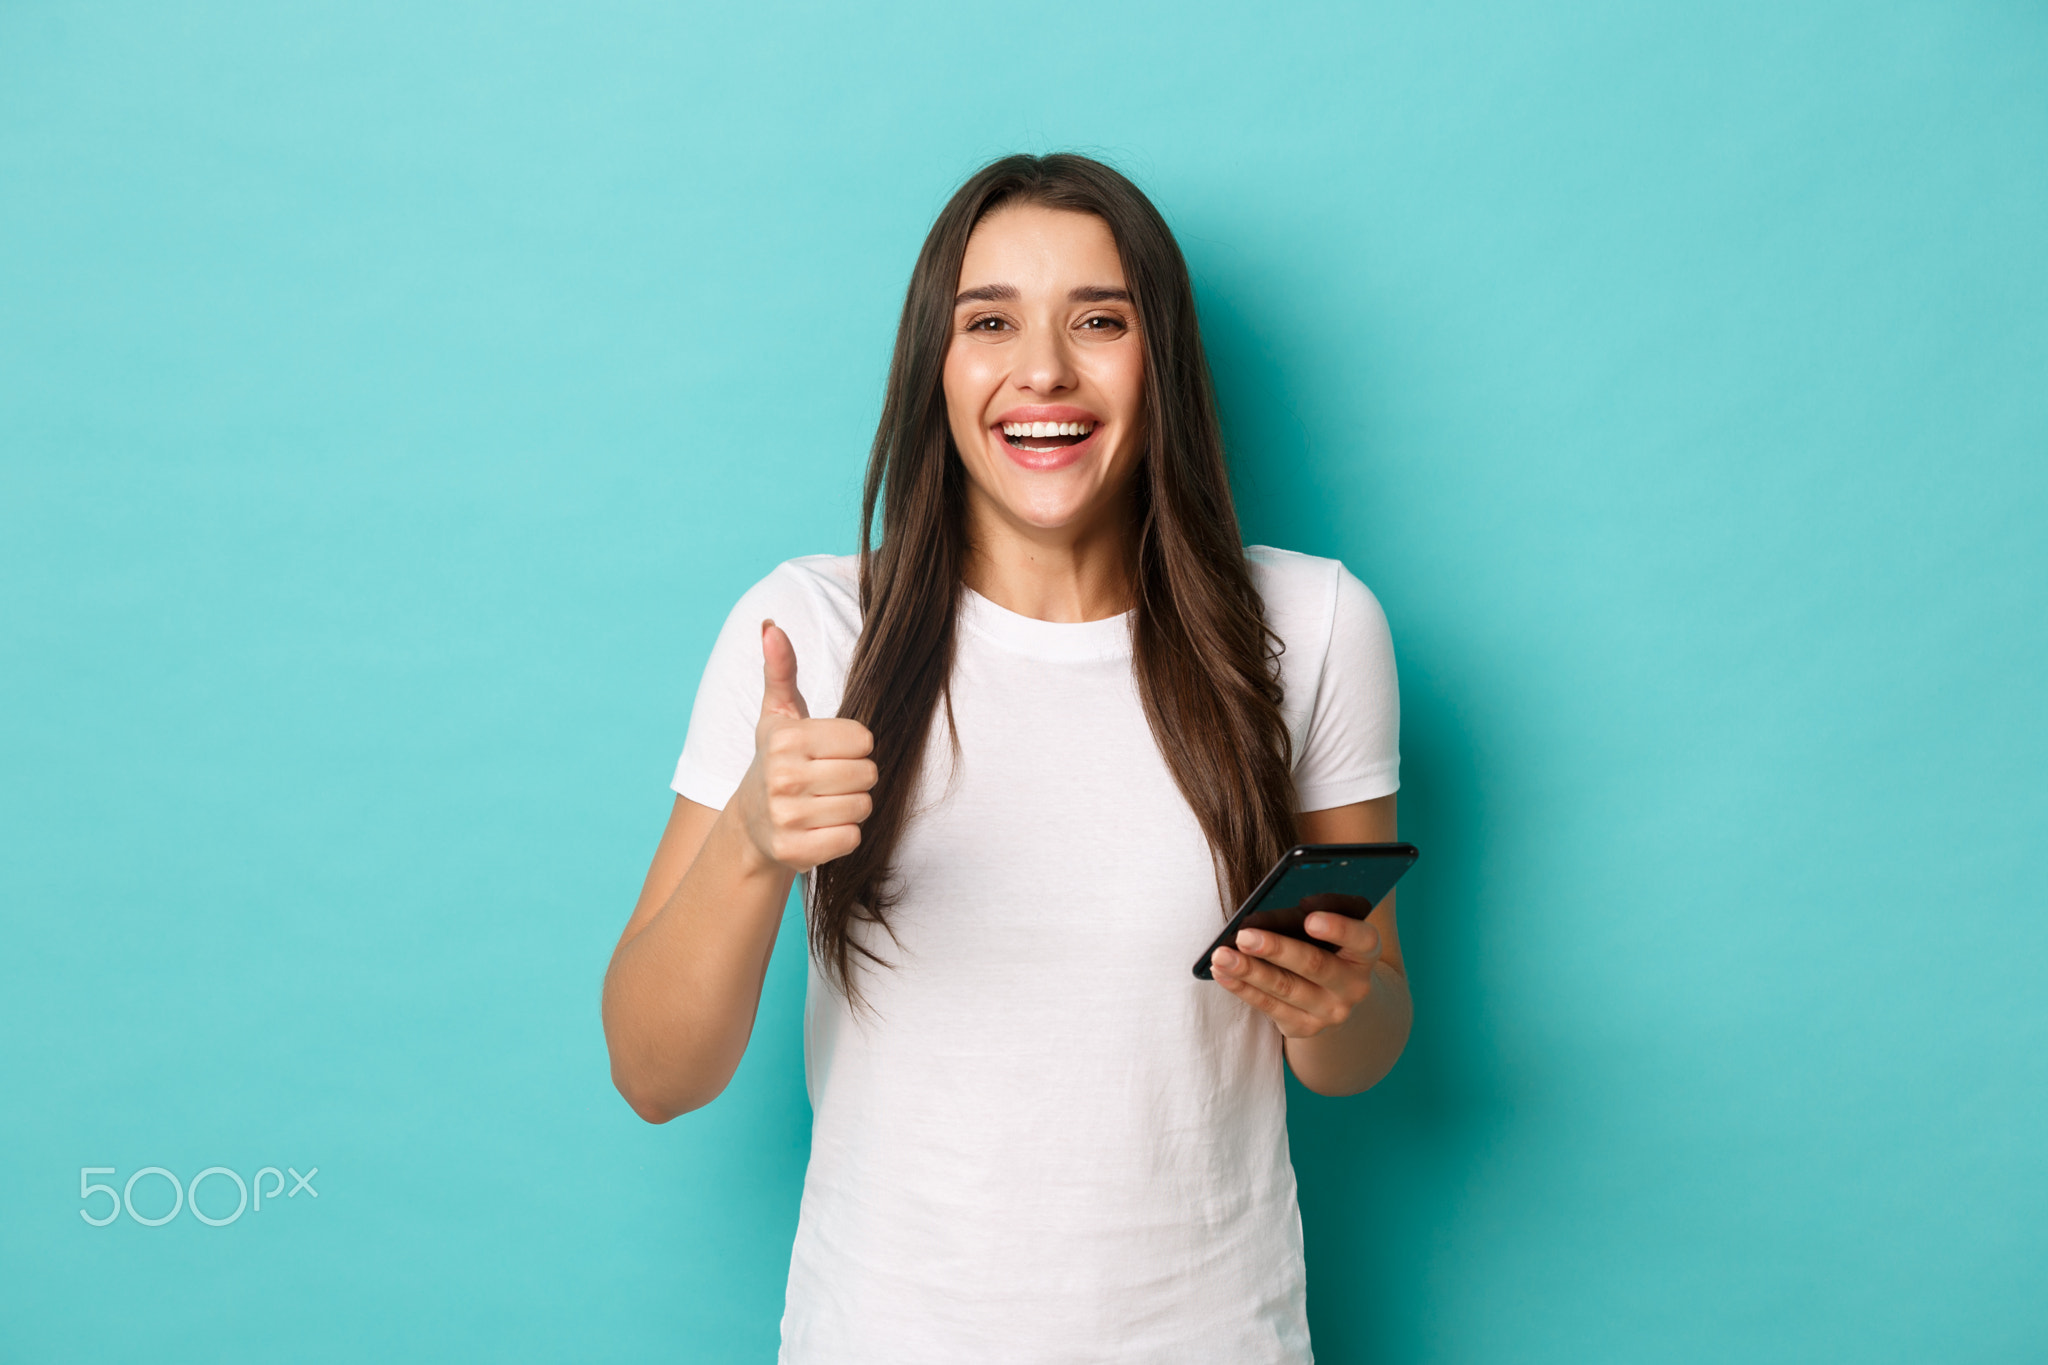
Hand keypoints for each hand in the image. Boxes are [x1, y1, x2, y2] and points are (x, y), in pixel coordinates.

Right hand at [733, 620, 876, 874]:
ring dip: (851, 806)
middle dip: (856, 777)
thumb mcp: (778, 714)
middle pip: (867, 774)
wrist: (750, 824)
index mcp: (786, 739)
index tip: (828, 752)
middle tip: (828, 780)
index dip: (853, 746)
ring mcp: (787, 818)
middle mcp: (783, 778)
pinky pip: (851, 838)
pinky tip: (820, 827)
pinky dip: (843, 835)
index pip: (863, 739)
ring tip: (823, 802)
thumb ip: (781, 669)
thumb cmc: (776, 760)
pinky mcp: (794, 851)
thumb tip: (771, 625)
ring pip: (862, 807)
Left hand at [1208, 895, 1382, 1038]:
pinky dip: (1242, 988)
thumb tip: (1278, 893)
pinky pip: (1269, 1006)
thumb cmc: (1330, 946)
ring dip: (1249, 970)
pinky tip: (1222, 972)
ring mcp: (1330, 1011)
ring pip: (1285, 988)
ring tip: (1221, 955)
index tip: (1309, 918)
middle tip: (1244, 935)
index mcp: (1366, 952)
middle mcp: (1354, 985)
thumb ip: (1321, 910)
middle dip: (1276, 949)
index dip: (1338, 929)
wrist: (1340, 996)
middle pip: (1314, 965)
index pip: (1362, 939)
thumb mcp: (1337, 930)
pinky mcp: (1304, 1026)